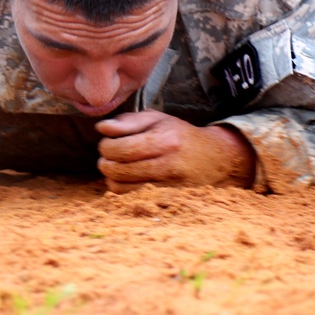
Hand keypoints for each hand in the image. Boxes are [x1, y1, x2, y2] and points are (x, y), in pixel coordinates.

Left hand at [96, 110, 254, 192]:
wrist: (212, 158)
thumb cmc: (179, 134)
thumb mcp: (157, 119)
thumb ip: (128, 121)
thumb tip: (102, 127)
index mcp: (163, 140)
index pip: (120, 149)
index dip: (105, 145)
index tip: (107, 140)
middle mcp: (165, 163)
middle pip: (117, 169)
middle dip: (104, 160)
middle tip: (108, 154)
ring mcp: (164, 183)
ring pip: (120, 185)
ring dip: (109, 175)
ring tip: (113, 164)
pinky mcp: (163, 196)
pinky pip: (129, 194)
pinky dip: (119, 186)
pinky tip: (124, 176)